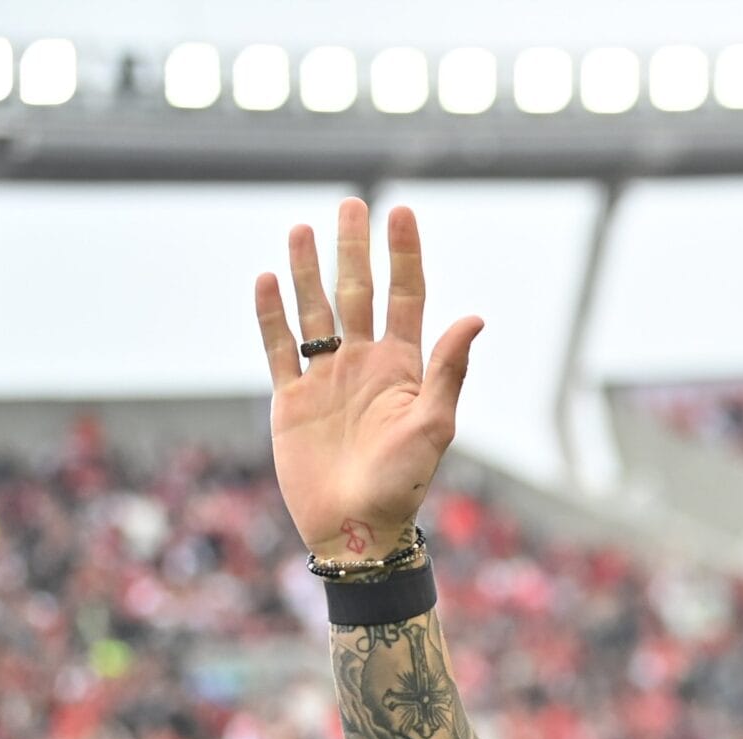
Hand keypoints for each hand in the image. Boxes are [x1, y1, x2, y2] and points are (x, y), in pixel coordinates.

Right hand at [253, 198, 482, 561]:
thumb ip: (449, 370)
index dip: (404, 256)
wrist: (356, 528)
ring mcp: (326, 379)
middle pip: (357, 293)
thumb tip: (474, 318)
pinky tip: (267, 280)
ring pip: (315, 312)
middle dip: (354, 250)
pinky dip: (271, 315)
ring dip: (307, 271)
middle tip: (350, 205)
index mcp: (404, 368)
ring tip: (301, 228)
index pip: (406, 297)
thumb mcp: (434, 425)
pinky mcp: (291, 399)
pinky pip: (278, 348)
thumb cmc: (403, 484)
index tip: (401, 212)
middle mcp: (364, 365)